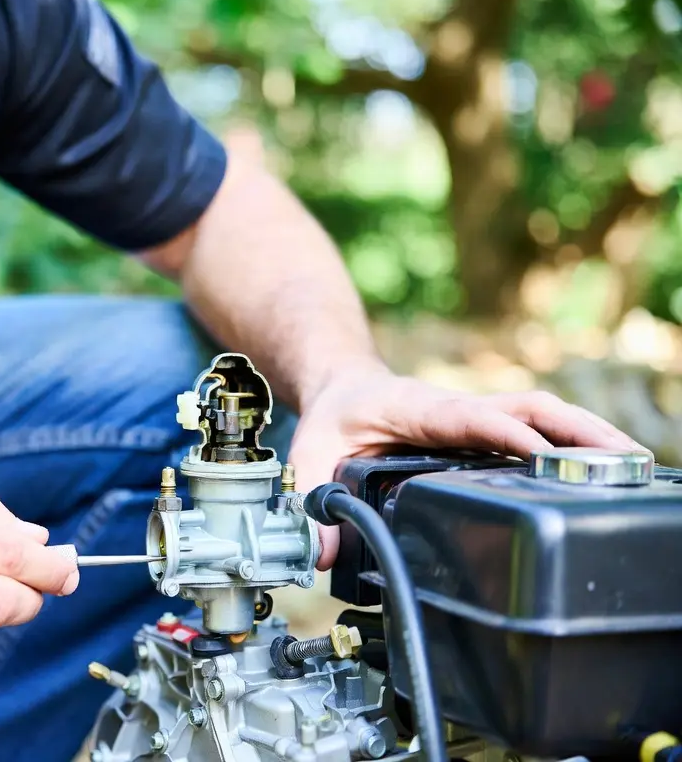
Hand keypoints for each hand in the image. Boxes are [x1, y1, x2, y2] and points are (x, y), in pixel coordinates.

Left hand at [290, 367, 645, 569]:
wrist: (343, 384)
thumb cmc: (333, 415)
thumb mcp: (308, 453)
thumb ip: (309, 499)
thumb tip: (318, 553)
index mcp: (415, 409)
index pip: (466, 418)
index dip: (503, 431)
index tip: (538, 449)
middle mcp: (453, 408)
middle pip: (523, 408)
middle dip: (571, 430)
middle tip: (617, 457)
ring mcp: (473, 415)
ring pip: (539, 414)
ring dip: (583, 434)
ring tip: (629, 463)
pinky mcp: (483, 427)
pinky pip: (533, 427)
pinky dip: (570, 441)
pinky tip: (600, 465)